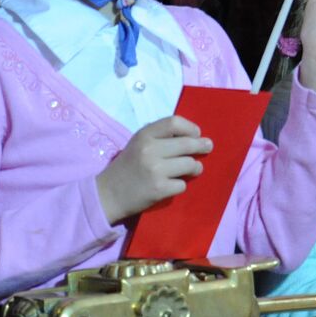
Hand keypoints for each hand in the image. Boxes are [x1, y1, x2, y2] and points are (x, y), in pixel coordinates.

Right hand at [95, 115, 212, 223]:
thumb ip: (161, 136)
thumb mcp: (139, 143)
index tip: (197, 134)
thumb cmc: (128, 166)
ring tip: (193, 169)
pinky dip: (181, 185)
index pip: (175, 122)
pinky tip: (173, 184)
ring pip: (190, 164)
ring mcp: (155, 170)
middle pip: (187, 143)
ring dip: (195, 167)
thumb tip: (194, 135)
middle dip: (202, 146)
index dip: (190, 128)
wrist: (107, 194)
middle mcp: (150, 150)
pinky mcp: (159, 189)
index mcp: (144, 135)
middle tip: (208, 147)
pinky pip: (183, 184)